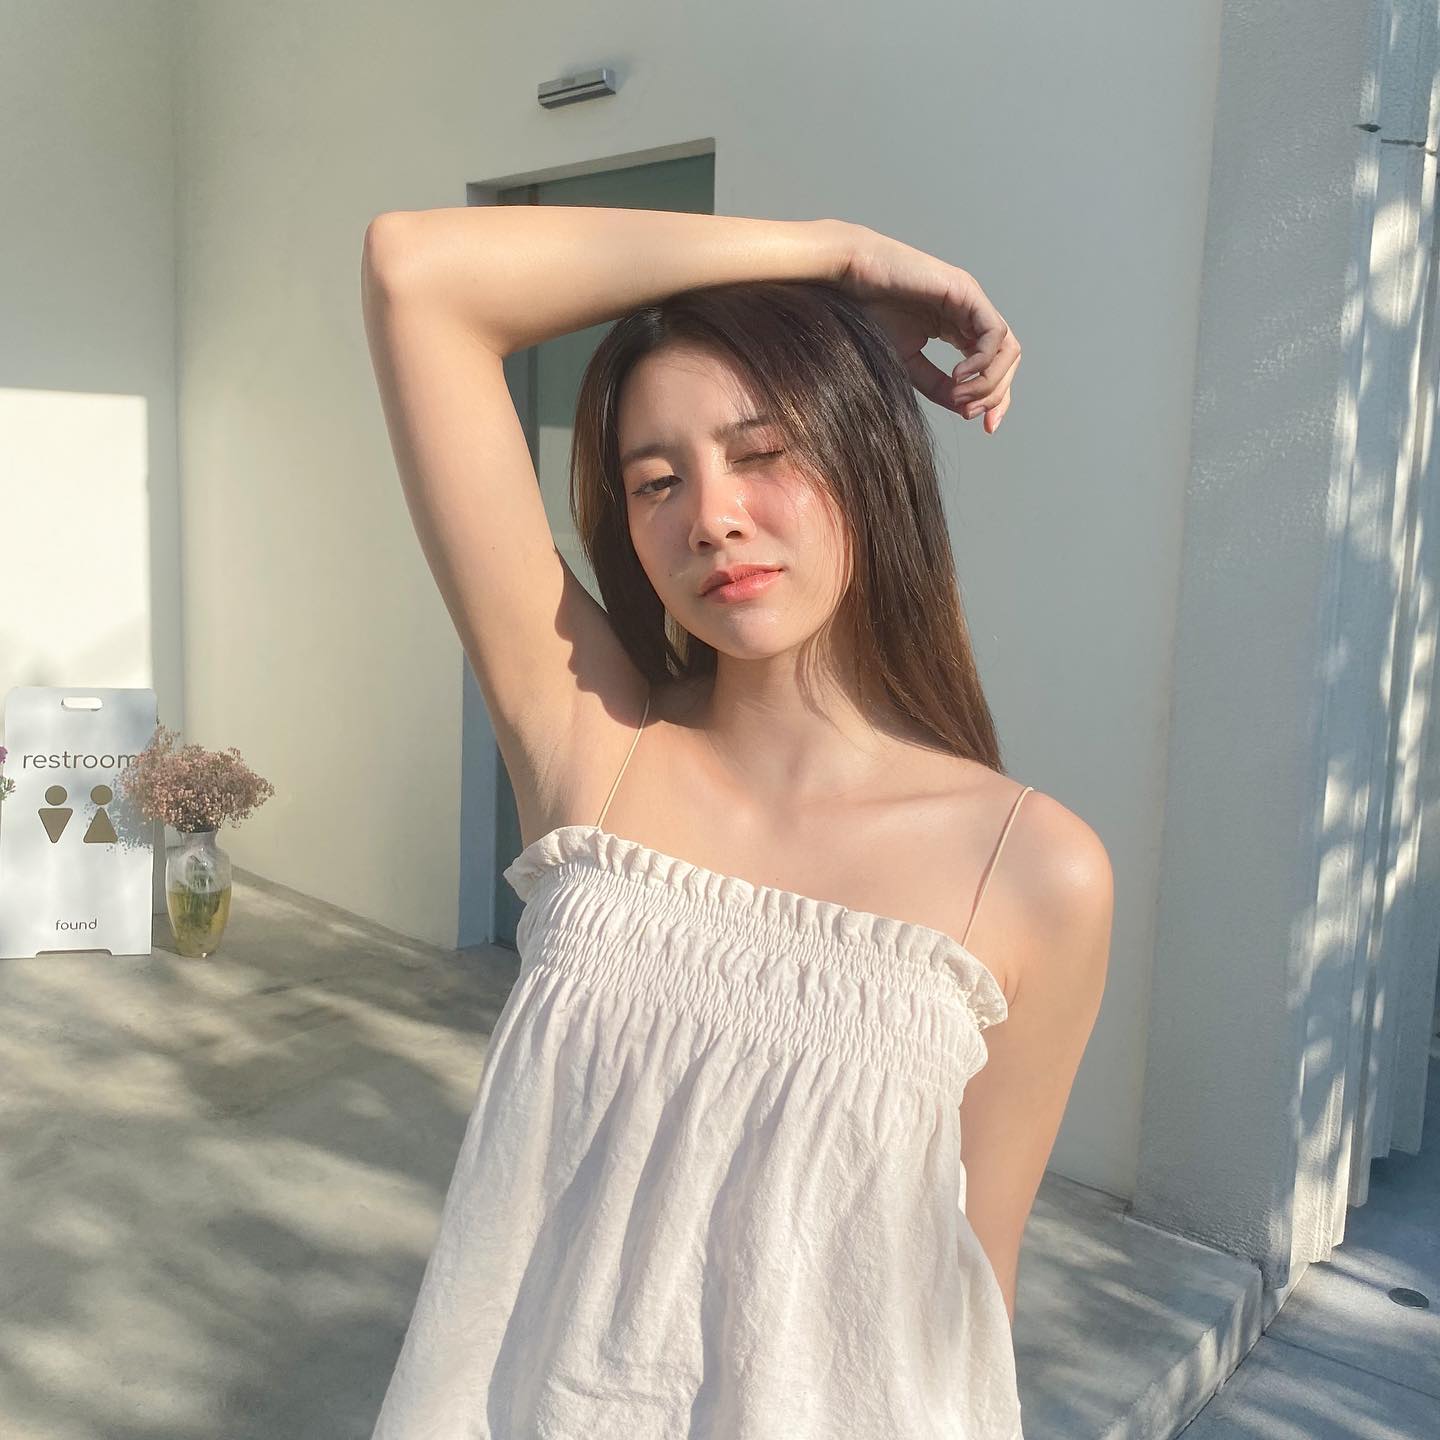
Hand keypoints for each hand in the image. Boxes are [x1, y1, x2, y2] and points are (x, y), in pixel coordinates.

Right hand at [834, 224, 1020, 433]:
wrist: (851, 280)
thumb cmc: (871, 312)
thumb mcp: (908, 362)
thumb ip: (937, 385)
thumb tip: (964, 408)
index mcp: (959, 330)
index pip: (994, 368)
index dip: (995, 399)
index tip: (985, 426)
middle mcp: (971, 316)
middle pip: (1007, 361)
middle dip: (995, 394)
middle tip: (969, 412)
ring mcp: (972, 303)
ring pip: (1007, 349)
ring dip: (989, 382)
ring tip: (961, 397)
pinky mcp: (967, 293)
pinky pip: (994, 333)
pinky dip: (983, 361)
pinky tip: (959, 375)